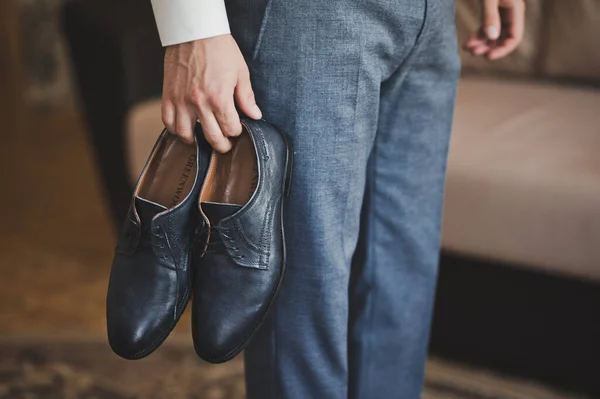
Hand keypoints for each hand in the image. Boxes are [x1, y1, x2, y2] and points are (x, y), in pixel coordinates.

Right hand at [161, 35, 261, 151]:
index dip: (236, 132)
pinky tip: (184, 128)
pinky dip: (175, 129)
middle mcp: (199, 103)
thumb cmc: (220, 49)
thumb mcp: (240, 72)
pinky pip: (168, 121)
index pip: (230, 129)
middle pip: (212, 137)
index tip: (236, 128)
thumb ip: (246, 97)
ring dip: (196, 140)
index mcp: (219, 98)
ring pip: (186, 134)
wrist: (195, 31)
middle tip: (225, 144)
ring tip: (202, 137)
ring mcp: (181, 100)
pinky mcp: (168, 95)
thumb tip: (255, 115)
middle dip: (222, 144)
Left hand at [464, 0, 525, 59]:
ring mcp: (502, 13)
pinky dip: (477, 37)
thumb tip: (492, 37)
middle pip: (503, 39)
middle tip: (474, 52)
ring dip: (481, 44)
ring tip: (467, 48)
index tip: (488, 56)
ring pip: (493, 36)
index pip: (515, 37)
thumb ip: (490, 16)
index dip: (503, 50)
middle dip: (488, 47)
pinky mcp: (492, 12)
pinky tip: (467, 44)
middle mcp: (511, 14)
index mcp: (516, 10)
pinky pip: (486, 29)